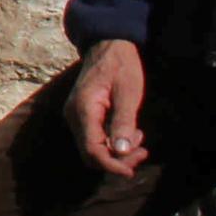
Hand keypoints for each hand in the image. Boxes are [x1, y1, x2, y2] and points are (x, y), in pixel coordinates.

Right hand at [70, 38, 148, 179]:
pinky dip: (111, 142)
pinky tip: (130, 133)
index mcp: (83, 109)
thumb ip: (124, 121)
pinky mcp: (81, 115)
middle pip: (90, 153)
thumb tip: (121, 150)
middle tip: (143, 152)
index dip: (110, 164)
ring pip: (92, 147)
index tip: (130, 171)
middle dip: (116, 159)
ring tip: (139, 140)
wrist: (108, 44)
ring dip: (116, 151)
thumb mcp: (128, 92)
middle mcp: (73, 115)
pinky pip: (94, 137)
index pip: (92, 149)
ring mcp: (75, 115)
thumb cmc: (121, 65)